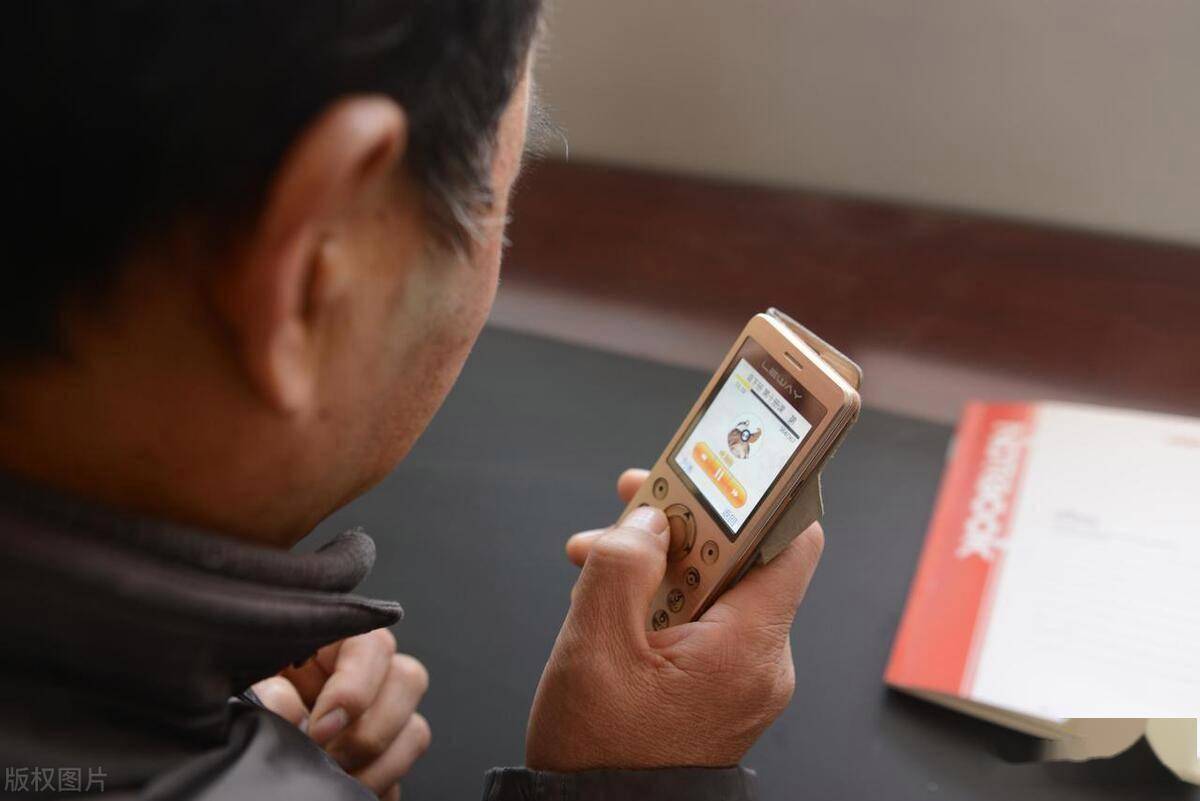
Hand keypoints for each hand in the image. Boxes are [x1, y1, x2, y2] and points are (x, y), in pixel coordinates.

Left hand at [252, 628, 430, 799]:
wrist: (246, 749)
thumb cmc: (243, 700)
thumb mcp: (250, 685)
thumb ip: (269, 691)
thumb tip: (290, 710)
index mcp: (337, 643)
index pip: (373, 645)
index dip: (355, 689)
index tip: (320, 729)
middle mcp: (370, 673)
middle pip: (409, 679)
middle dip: (371, 730)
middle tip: (330, 757)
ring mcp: (384, 716)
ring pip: (415, 730)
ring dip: (380, 765)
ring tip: (338, 779)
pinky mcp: (384, 758)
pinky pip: (402, 775)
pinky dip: (378, 789)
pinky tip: (346, 793)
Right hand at [526, 468, 822, 770]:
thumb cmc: (599, 753)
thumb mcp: (594, 645)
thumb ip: (623, 563)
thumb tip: (649, 520)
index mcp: (747, 648)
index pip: (792, 541)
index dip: (761, 492)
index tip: (723, 461)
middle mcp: (761, 661)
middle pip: (741, 557)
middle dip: (680, 524)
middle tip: (630, 504)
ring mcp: (743, 677)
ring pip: (715, 587)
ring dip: (658, 563)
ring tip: (599, 559)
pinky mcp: (722, 687)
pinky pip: (703, 620)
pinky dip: (661, 599)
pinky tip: (612, 600)